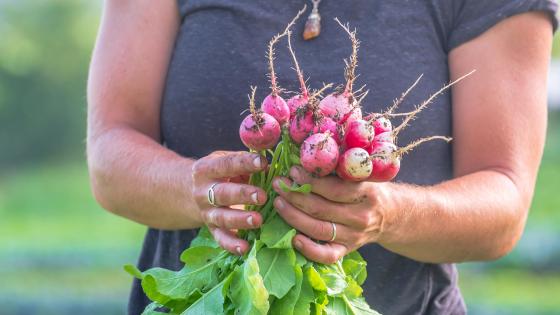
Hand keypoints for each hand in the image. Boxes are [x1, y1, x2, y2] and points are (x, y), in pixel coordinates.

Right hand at [191, 151, 267, 254]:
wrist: (190, 191)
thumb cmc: (220, 173)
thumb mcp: (226, 161)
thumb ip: (246, 162)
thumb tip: (272, 165)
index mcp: (207, 169)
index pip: (226, 164)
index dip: (244, 163)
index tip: (261, 162)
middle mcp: (203, 191)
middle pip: (222, 193)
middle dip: (242, 194)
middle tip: (262, 196)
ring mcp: (206, 212)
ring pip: (222, 217)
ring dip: (240, 220)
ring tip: (258, 220)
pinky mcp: (211, 229)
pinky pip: (221, 239)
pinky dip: (232, 245)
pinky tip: (245, 247)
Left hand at [272, 166, 388, 263]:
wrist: (391, 215)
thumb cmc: (368, 189)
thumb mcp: (362, 176)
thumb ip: (340, 169)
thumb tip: (307, 157)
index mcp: (366, 194)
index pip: (333, 189)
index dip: (310, 181)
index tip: (293, 171)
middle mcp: (361, 217)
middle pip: (322, 209)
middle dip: (295, 196)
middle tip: (279, 185)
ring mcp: (354, 236)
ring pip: (319, 229)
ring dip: (294, 217)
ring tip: (278, 203)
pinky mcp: (347, 250)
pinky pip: (327, 255)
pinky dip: (309, 249)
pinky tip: (293, 238)